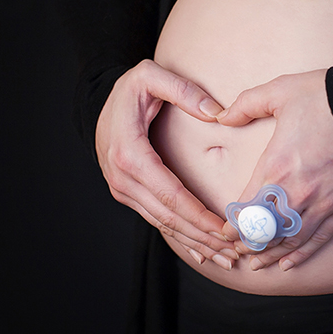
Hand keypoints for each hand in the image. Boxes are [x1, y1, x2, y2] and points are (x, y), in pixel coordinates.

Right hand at [96, 59, 237, 268]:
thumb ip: (184, 91)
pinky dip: (181, 237)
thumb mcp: (152, 76)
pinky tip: (202, 253)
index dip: (199, 215)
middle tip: (235, 252)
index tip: (226, 227)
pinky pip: (156, 220)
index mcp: (130, 154)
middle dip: (202, 237)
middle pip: (168, 217)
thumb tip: (217, 113)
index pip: (171, 193)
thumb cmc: (130, 88)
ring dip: (195, 243)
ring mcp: (123, 189)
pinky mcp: (128, 194)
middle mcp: (123, 178)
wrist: (97, 101)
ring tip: (226, 258)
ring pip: (163, 224)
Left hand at [216, 69, 332, 270]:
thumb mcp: (281, 91)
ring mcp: (322, 205)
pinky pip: (319, 240)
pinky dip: (302, 255)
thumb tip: (222, 117)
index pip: (245, 210)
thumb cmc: (328, 98)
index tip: (224, 230)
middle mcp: (296, 194)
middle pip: (264, 232)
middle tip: (237, 250)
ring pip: (289, 241)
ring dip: (270, 255)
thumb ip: (247, 103)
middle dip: (247, 244)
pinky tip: (289, 264)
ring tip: (257, 264)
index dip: (231, 226)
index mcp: (275, 167)